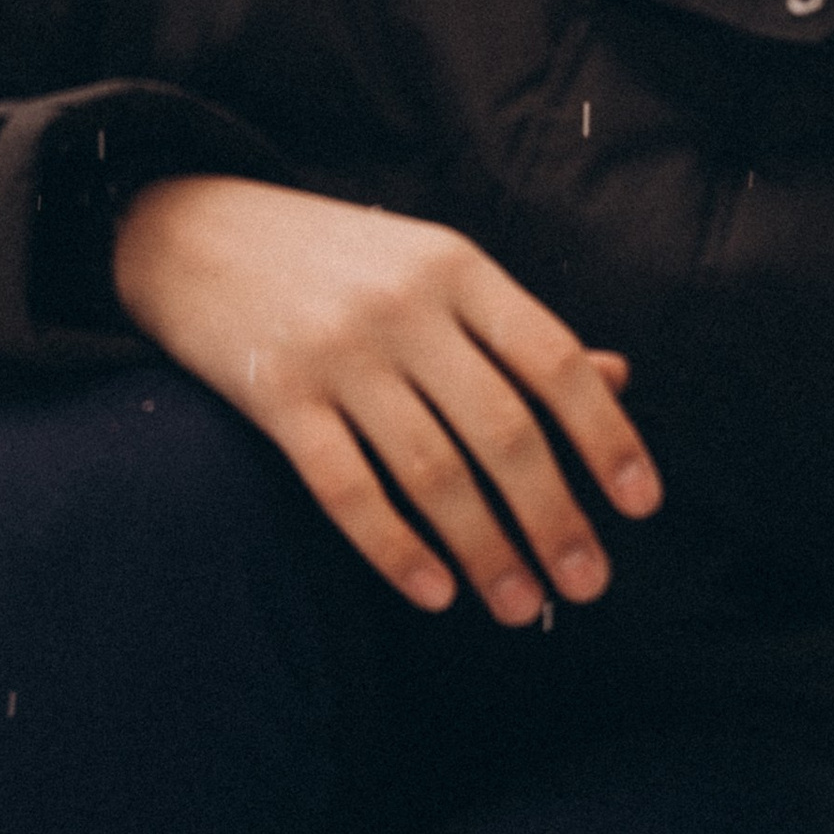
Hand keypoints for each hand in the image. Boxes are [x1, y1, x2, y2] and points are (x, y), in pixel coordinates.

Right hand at [113, 176, 661, 622]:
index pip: (554, 361)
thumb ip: (516, 329)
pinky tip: (434, 590)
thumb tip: (616, 379)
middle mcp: (406, 308)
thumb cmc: (338, 258)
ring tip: (519, 605)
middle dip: (553, 516)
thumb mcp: (435, 268)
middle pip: (502, 429)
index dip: (606, 435)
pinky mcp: (275, 394)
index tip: (642, 505)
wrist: (191, 228)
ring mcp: (338, 351)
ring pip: (431, 470)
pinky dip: (394, 547)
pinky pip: (346, 487)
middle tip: (588, 584)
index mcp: (460, 270)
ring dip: (485, 549)